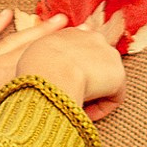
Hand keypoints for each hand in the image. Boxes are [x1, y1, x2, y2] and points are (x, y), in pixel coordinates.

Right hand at [9, 22, 125, 116]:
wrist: (51, 71)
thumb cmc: (32, 69)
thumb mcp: (27, 57)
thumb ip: (38, 59)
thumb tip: (37, 70)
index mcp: (70, 32)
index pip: (79, 46)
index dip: (72, 67)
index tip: (63, 83)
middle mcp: (92, 37)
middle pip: (94, 62)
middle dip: (86, 80)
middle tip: (70, 97)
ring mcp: (108, 54)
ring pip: (104, 80)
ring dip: (93, 95)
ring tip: (76, 108)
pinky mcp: (119, 76)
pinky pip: (112, 97)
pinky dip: (101, 108)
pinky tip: (86, 114)